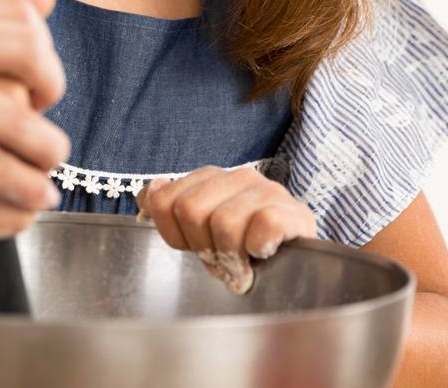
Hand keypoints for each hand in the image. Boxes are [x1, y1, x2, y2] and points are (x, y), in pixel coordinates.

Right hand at [0, 0, 69, 216]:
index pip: (16, 9)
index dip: (41, 44)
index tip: (33, 75)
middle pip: (29, 48)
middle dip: (52, 83)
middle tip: (43, 109)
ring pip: (22, 116)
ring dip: (49, 146)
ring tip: (48, 158)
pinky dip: (25, 184)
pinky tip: (35, 194)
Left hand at [136, 166, 315, 293]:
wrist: (300, 270)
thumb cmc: (244, 251)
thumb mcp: (200, 233)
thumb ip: (169, 210)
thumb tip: (148, 195)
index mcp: (210, 177)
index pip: (163, 201)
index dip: (174, 235)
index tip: (195, 249)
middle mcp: (238, 176)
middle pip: (190, 211)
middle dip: (203, 247)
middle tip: (222, 262)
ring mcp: (267, 190)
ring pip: (224, 223)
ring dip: (232, 256)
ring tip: (243, 265)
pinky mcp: (294, 211)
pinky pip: (262, 226)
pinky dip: (258, 249)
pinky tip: (264, 255)